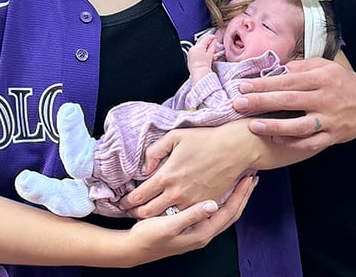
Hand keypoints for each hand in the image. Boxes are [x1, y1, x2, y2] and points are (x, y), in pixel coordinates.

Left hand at [119, 123, 260, 217]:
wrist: (233, 148)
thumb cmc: (204, 139)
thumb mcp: (174, 136)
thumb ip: (154, 151)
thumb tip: (144, 169)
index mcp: (167, 175)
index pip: (139, 195)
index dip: (127, 201)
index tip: (123, 202)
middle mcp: (177, 192)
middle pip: (148, 212)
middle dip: (135, 213)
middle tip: (130, 211)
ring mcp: (191, 201)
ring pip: (165, 219)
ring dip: (153, 218)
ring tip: (145, 215)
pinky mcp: (204, 204)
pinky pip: (183, 217)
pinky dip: (172, 218)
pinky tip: (167, 214)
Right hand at [120, 175, 256, 265]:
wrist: (134, 249)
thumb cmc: (150, 237)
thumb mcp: (169, 225)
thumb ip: (191, 215)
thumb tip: (213, 204)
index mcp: (202, 233)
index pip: (230, 212)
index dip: (241, 195)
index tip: (249, 178)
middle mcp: (204, 234)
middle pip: (231, 213)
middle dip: (242, 195)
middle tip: (250, 177)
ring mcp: (198, 231)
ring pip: (223, 212)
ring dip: (233, 197)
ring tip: (239, 182)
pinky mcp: (191, 227)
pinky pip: (213, 212)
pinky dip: (221, 200)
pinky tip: (219, 191)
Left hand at [186, 31, 218, 79]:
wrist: (198, 73)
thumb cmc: (203, 65)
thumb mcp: (210, 54)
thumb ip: (212, 46)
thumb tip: (214, 41)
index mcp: (198, 46)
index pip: (206, 38)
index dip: (211, 37)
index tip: (215, 38)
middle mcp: (193, 48)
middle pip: (202, 42)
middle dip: (209, 43)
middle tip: (215, 46)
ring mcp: (191, 52)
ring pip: (200, 46)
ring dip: (206, 48)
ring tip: (212, 53)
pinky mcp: (190, 56)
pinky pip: (197, 51)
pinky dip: (202, 51)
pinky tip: (206, 55)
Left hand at [234, 58, 355, 151]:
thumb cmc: (343, 82)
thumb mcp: (326, 66)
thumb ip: (301, 66)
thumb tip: (275, 68)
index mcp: (322, 78)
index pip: (287, 81)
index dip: (263, 83)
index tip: (243, 85)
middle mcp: (325, 99)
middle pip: (288, 101)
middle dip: (261, 102)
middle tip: (238, 103)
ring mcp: (329, 120)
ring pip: (298, 126)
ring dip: (273, 126)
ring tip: (252, 126)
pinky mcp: (332, 137)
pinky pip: (308, 143)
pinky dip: (290, 143)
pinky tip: (273, 138)